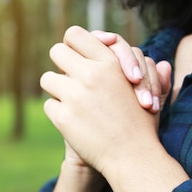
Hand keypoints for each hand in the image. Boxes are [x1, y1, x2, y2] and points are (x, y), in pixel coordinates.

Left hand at [41, 26, 171, 172]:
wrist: (133, 156)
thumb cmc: (142, 120)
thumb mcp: (143, 84)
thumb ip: (126, 60)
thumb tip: (111, 40)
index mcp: (109, 62)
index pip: (74, 35)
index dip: (73, 45)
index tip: (78, 56)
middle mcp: (90, 75)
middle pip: (56, 52)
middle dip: (61, 63)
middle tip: (70, 76)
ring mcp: (75, 96)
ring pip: (47, 79)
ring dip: (57, 89)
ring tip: (71, 100)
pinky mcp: (64, 117)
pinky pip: (49, 105)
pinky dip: (58, 112)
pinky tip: (73, 121)